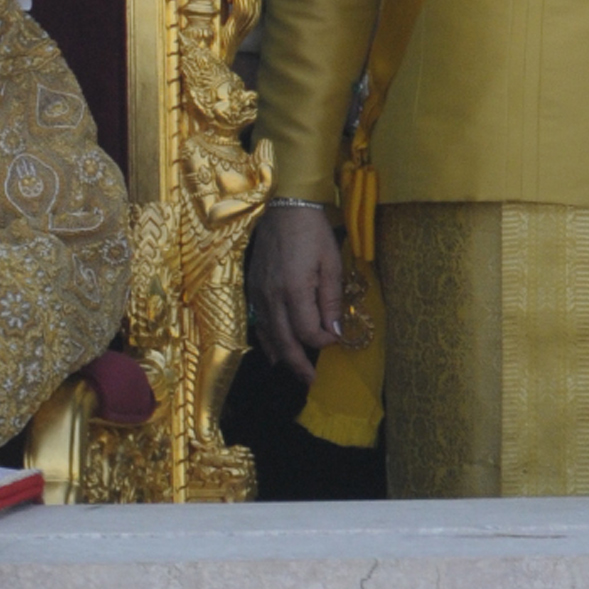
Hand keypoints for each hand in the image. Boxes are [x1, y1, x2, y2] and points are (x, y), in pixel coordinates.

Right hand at [247, 203, 344, 381]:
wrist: (284, 207)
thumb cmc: (312, 232)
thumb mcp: (331, 264)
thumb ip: (331, 300)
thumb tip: (334, 331)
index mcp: (294, 290)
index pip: (308, 332)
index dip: (323, 341)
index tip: (336, 339)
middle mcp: (272, 297)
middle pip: (284, 342)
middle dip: (298, 365)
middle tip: (310, 381)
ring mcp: (258, 293)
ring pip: (268, 336)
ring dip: (282, 357)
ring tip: (295, 371)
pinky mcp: (252, 288)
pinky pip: (258, 322)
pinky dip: (266, 341)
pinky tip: (273, 351)